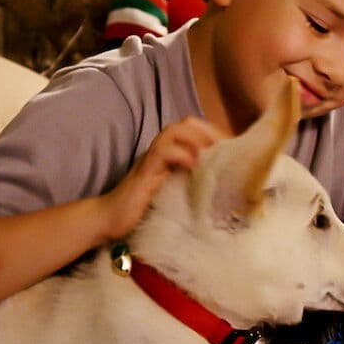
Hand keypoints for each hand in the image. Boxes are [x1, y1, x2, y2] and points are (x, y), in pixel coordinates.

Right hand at [98, 117, 224, 240]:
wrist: (111, 219)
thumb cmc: (144, 210)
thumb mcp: (175, 193)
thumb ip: (192, 184)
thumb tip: (222, 187)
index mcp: (170, 155)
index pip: (194, 130)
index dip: (214, 134)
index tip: (233, 148)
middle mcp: (160, 152)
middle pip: (185, 124)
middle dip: (208, 131)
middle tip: (224, 148)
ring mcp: (151, 159)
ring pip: (173, 132)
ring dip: (196, 138)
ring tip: (211, 152)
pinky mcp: (144, 172)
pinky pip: (162, 153)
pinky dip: (180, 154)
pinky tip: (192, 165)